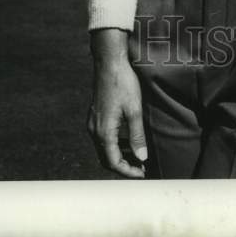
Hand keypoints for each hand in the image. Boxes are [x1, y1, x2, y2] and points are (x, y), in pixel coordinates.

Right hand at [87, 29, 147, 177]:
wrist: (109, 62)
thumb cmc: (123, 84)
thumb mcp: (134, 110)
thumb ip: (137, 136)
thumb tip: (142, 158)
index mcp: (104, 132)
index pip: (113, 162)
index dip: (128, 171)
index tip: (142, 174)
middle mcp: (94, 130)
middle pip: (106, 159)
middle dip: (123, 166)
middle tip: (140, 168)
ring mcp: (93, 123)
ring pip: (104, 149)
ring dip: (119, 156)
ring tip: (137, 156)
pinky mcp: (95, 116)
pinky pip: (102, 138)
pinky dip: (115, 145)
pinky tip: (128, 141)